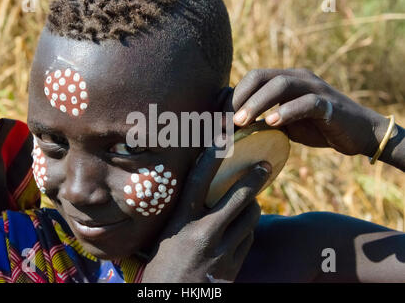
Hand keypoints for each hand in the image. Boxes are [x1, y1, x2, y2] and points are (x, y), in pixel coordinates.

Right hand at [141, 147, 270, 282]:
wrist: (170, 302)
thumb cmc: (159, 268)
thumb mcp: (162, 238)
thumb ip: (179, 215)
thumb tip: (191, 190)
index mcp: (179, 222)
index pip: (199, 179)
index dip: (213, 155)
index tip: (226, 137)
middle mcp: (202, 233)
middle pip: (238, 197)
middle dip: (254, 178)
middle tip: (265, 165)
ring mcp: (221, 251)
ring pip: (250, 218)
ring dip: (253, 205)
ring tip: (252, 200)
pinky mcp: (233, 267)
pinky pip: (248, 239)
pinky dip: (248, 229)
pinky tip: (242, 228)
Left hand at [229, 68, 390, 156]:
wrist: (357, 132)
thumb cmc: (316, 127)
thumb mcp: (284, 123)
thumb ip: (262, 119)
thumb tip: (230, 127)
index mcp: (286, 79)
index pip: (253, 77)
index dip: (234, 96)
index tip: (219, 118)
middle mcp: (298, 78)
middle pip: (261, 76)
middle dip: (240, 98)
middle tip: (225, 121)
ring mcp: (314, 88)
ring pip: (281, 85)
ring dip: (257, 103)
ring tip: (241, 122)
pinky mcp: (328, 104)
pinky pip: (306, 102)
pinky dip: (287, 111)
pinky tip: (272, 123)